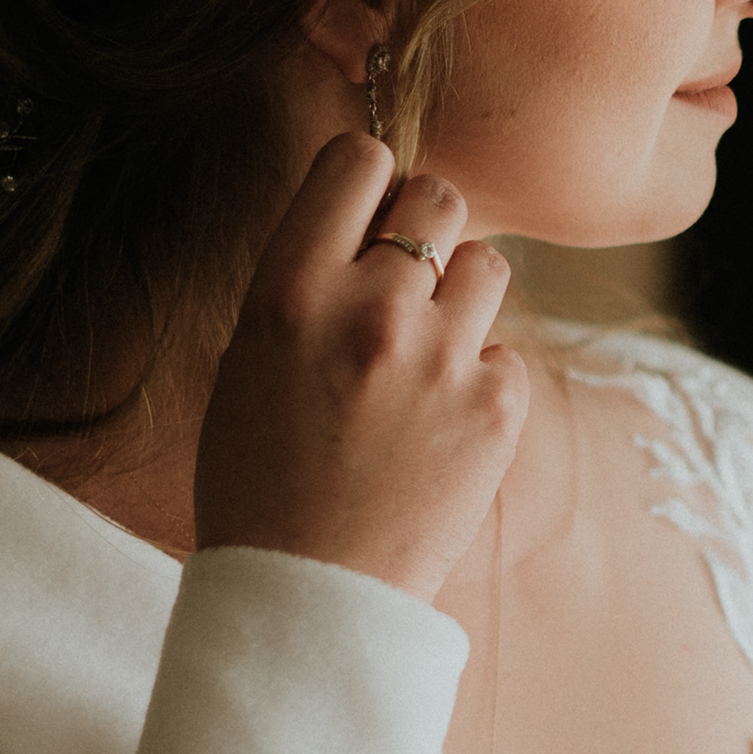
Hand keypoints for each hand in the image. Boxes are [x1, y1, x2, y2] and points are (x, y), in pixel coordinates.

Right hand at [194, 139, 526, 599]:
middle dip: (425, 229)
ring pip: (487, 266)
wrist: (310, 593)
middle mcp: (371, 310)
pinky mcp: (497, 408)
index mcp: (290, 290)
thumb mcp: (249, 358)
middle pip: (438, 197)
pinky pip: (503, 352)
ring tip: (421, 359)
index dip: (366, 180)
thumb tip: (369, 220)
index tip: (365, 212)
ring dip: (460, 297)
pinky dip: (478, 379)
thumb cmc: (261, 475)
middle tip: (403, 283)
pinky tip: (435, 426)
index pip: (356, 161)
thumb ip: (309, 281)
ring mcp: (442, 359)